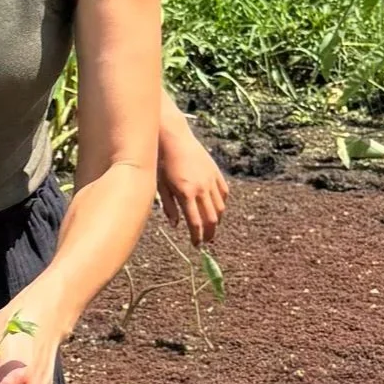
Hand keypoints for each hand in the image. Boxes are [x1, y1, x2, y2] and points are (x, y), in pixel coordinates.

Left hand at [158, 122, 229, 246]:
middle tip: (206, 241)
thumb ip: (169, 207)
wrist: (173, 138)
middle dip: (210, 233)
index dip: (197, 237)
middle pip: (211, 218)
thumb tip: (176, 225)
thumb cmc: (161, 162)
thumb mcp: (160, 186)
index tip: (196, 245)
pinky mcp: (215, 172)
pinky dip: (222, 203)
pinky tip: (217, 208)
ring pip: (220, 207)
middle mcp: (201, 188)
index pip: (195, 223)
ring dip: (217, 220)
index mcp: (186, 193)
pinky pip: (224, 192)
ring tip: (212, 227)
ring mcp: (210, 179)